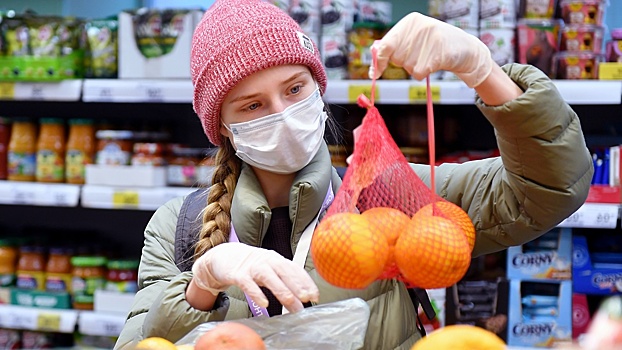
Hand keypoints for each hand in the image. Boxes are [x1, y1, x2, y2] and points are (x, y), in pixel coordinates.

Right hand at [191, 242, 318, 312]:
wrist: (224, 256)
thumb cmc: (251, 266)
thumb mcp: (270, 271)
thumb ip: (284, 284)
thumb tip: (301, 300)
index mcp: (276, 260)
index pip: (294, 269)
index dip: (306, 282)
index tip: (315, 295)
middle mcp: (266, 261)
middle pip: (284, 272)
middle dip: (297, 285)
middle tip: (307, 298)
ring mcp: (252, 267)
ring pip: (268, 277)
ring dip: (281, 289)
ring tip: (291, 301)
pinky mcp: (238, 274)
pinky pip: (248, 284)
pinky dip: (256, 293)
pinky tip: (264, 303)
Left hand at [370, 12, 493, 87]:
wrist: (466, 48)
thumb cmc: (435, 45)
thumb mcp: (415, 38)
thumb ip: (395, 45)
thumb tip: (375, 60)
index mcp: (410, 21)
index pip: (386, 44)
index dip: (379, 61)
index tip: (375, 73)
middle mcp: (418, 28)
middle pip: (396, 58)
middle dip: (404, 62)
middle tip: (420, 55)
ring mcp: (428, 41)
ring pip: (407, 67)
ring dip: (415, 67)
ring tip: (429, 57)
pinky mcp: (436, 55)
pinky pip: (417, 73)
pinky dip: (423, 73)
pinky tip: (434, 64)